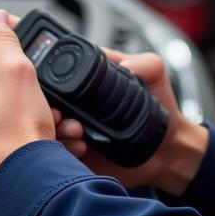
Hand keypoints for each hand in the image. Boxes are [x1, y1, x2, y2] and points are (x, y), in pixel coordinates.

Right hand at [55, 48, 208, 195]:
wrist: (168, 148)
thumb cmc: (160, 105)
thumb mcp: (155, 73)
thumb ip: (141, 62)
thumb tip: (123, 64)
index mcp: (89, 81)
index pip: (59, 74)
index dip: (49, 78)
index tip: (52, 85)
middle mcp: (79, 104)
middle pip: (47, 101)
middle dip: (46, 106)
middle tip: (58, 112)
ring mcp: (77, 128)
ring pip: (50, 127)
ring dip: (57, 128)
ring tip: (76, 130)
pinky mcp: (79, 153)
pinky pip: (62, 151)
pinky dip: (67, 148)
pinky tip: (83, 146)